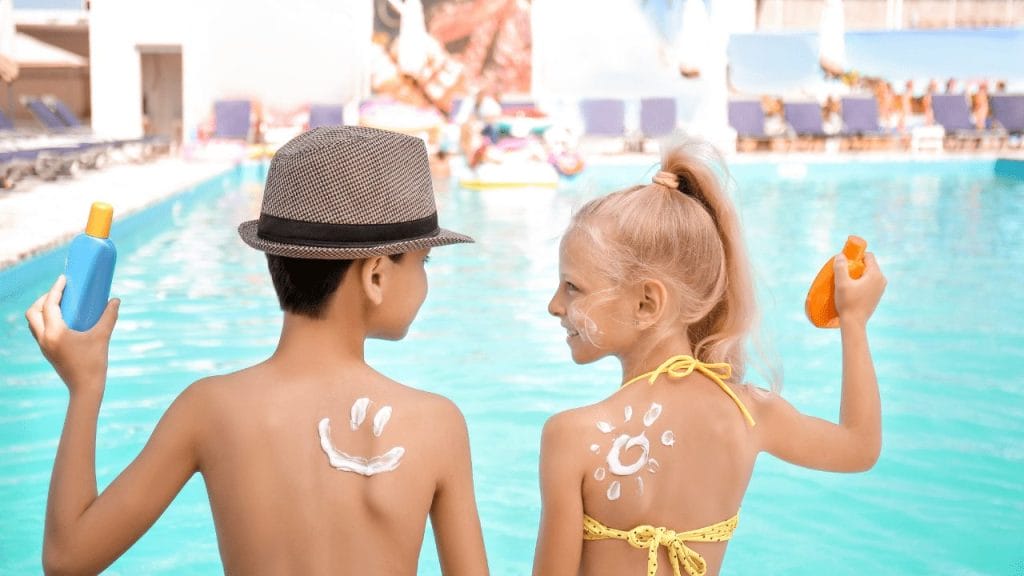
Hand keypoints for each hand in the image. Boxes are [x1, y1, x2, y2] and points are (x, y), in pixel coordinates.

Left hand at [25, 275, 119, 396]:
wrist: (85, 388)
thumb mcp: (102, 337)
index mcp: (54, 332)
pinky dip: (45, 320)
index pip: (49, 305)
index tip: (64, 279)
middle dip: (43, 299)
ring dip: (41, 310)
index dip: (56, 289)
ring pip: (33, 322)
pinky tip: (62, 320)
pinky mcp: (48, 352)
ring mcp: (44, 346)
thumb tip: (116, 300)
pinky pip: (40, 331)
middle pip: (33, 312)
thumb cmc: (94, 363)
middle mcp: (44, 338)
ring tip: (58, 304)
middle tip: (59, 292)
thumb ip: (109, 317)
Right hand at [834, 252, 885, 327]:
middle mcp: (882, 280)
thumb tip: (841, 255)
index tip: (846, 262)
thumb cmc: (848, 302)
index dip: (856, 256)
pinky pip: (870, 282)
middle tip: (844, 273)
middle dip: (856, 266)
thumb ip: (841, 267)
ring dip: (858, 274)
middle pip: (869, 265)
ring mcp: (881, 288)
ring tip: (847, 283)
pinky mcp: (877, 295)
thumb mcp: (841, 283)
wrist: (854, 323)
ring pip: (869, 274)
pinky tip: (852, 290)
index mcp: (876, 274)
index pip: (868, 256)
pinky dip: (861, 282)